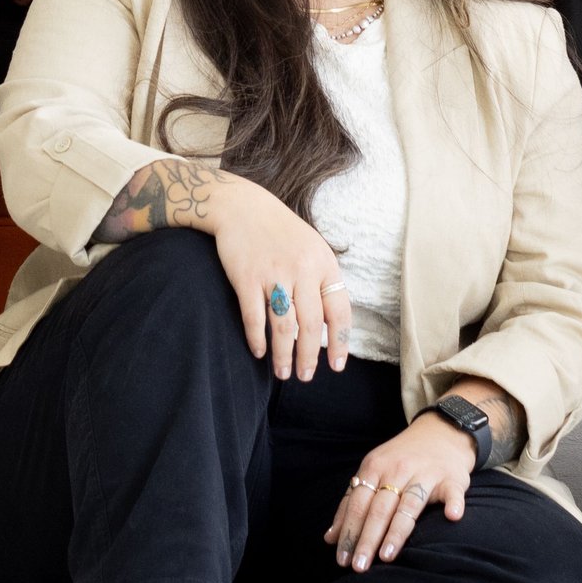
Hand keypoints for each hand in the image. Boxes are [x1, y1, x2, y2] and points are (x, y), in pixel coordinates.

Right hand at [204, 173, 351, 381]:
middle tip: (305, 376)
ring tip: (282, 372)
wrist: (241, 205)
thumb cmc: (279, 231)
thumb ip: (321, 281)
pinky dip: (257, 338)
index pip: (339, 310)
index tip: (336, 366)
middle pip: (311, 325)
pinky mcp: (246, 276)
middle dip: (309, 357)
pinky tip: (259, 351)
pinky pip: (254, 317)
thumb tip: (331, 324)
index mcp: (322, 263)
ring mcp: (273, 273)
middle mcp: (301, 268)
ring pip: (284, 325)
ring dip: (284, 355)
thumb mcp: (311, 248)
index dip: (340, 342)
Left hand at [325, 414, 474, 571]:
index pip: (358, 504)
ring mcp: (426, 473)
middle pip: (379, 508)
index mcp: (374, 467)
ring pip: (409, 504)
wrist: (441, 432)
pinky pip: (452, 492)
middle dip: (367, 539)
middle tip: (359, 567)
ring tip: (387, 555)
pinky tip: (452, 517)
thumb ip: (352, 503)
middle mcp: (398, 469)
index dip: (349, 532)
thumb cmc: (402, 459)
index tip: (342, 559)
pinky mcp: (452, 478)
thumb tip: (330, 538)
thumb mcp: (373, 472)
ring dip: (397, 530)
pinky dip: (453, 503)